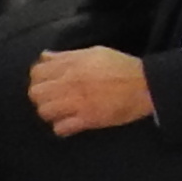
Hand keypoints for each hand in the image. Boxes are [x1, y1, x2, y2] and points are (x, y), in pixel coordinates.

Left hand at [26, 45, 156, 133]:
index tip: (46, 82)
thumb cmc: (122, 67)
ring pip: (45, 111)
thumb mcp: (94, 52)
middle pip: (36, 93)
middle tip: (53, 97)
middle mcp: (71, 83)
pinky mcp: (87, 120)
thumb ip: (67, 55)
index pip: (37, 72)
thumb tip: (45, 56)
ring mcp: (78, 103)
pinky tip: (70, 123)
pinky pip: (60, 128)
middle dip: (41, 96)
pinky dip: (62, 127)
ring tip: (60, 111)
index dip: (39, 78)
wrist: (145, 85)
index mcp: (72, 65)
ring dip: (50, 112)